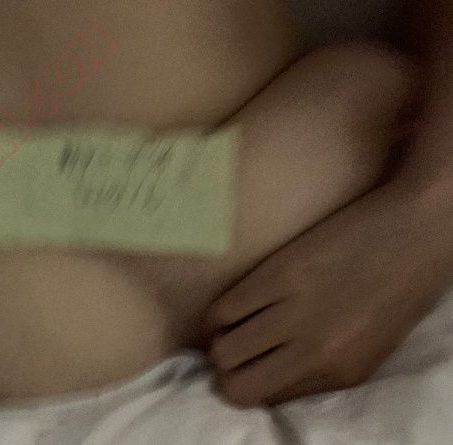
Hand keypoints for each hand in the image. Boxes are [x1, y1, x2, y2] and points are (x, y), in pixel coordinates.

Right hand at [206, 181, 451, 406]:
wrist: (412, 235)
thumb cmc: (394, 293)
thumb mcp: (366, 354)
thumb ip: (317, 373)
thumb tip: (268, 378)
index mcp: (340, 374)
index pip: (264, 397)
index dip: (247, 385)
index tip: (246, 369)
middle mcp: (313, 351)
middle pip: (236, 381)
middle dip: (228, 370)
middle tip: (236, 349)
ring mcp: (293, 312)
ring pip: (223, 347)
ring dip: (220, 340)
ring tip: (231, 326)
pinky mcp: (278, 275)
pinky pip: (225, 308)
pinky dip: (219, 313)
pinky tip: (231, 306)